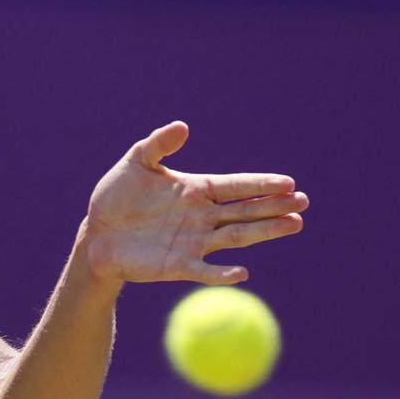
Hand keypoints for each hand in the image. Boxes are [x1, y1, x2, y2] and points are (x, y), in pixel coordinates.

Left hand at [84, 121, 308, 285]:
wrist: (97, 234)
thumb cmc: (116, 197)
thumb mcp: (135, 164)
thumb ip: (158, 145)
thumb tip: (183, 126)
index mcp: (197, 190)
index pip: (235, 186)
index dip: (260, 184)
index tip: (288, 182)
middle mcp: (202, 217)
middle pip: (245, 210)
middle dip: (274, 206)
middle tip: (303, 202)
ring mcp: (194, 242)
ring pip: (236, 236)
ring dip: (265, 232)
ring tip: (294, 224)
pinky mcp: (179, 266)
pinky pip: (205, 270)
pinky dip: (222, 273)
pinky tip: (240, 272)